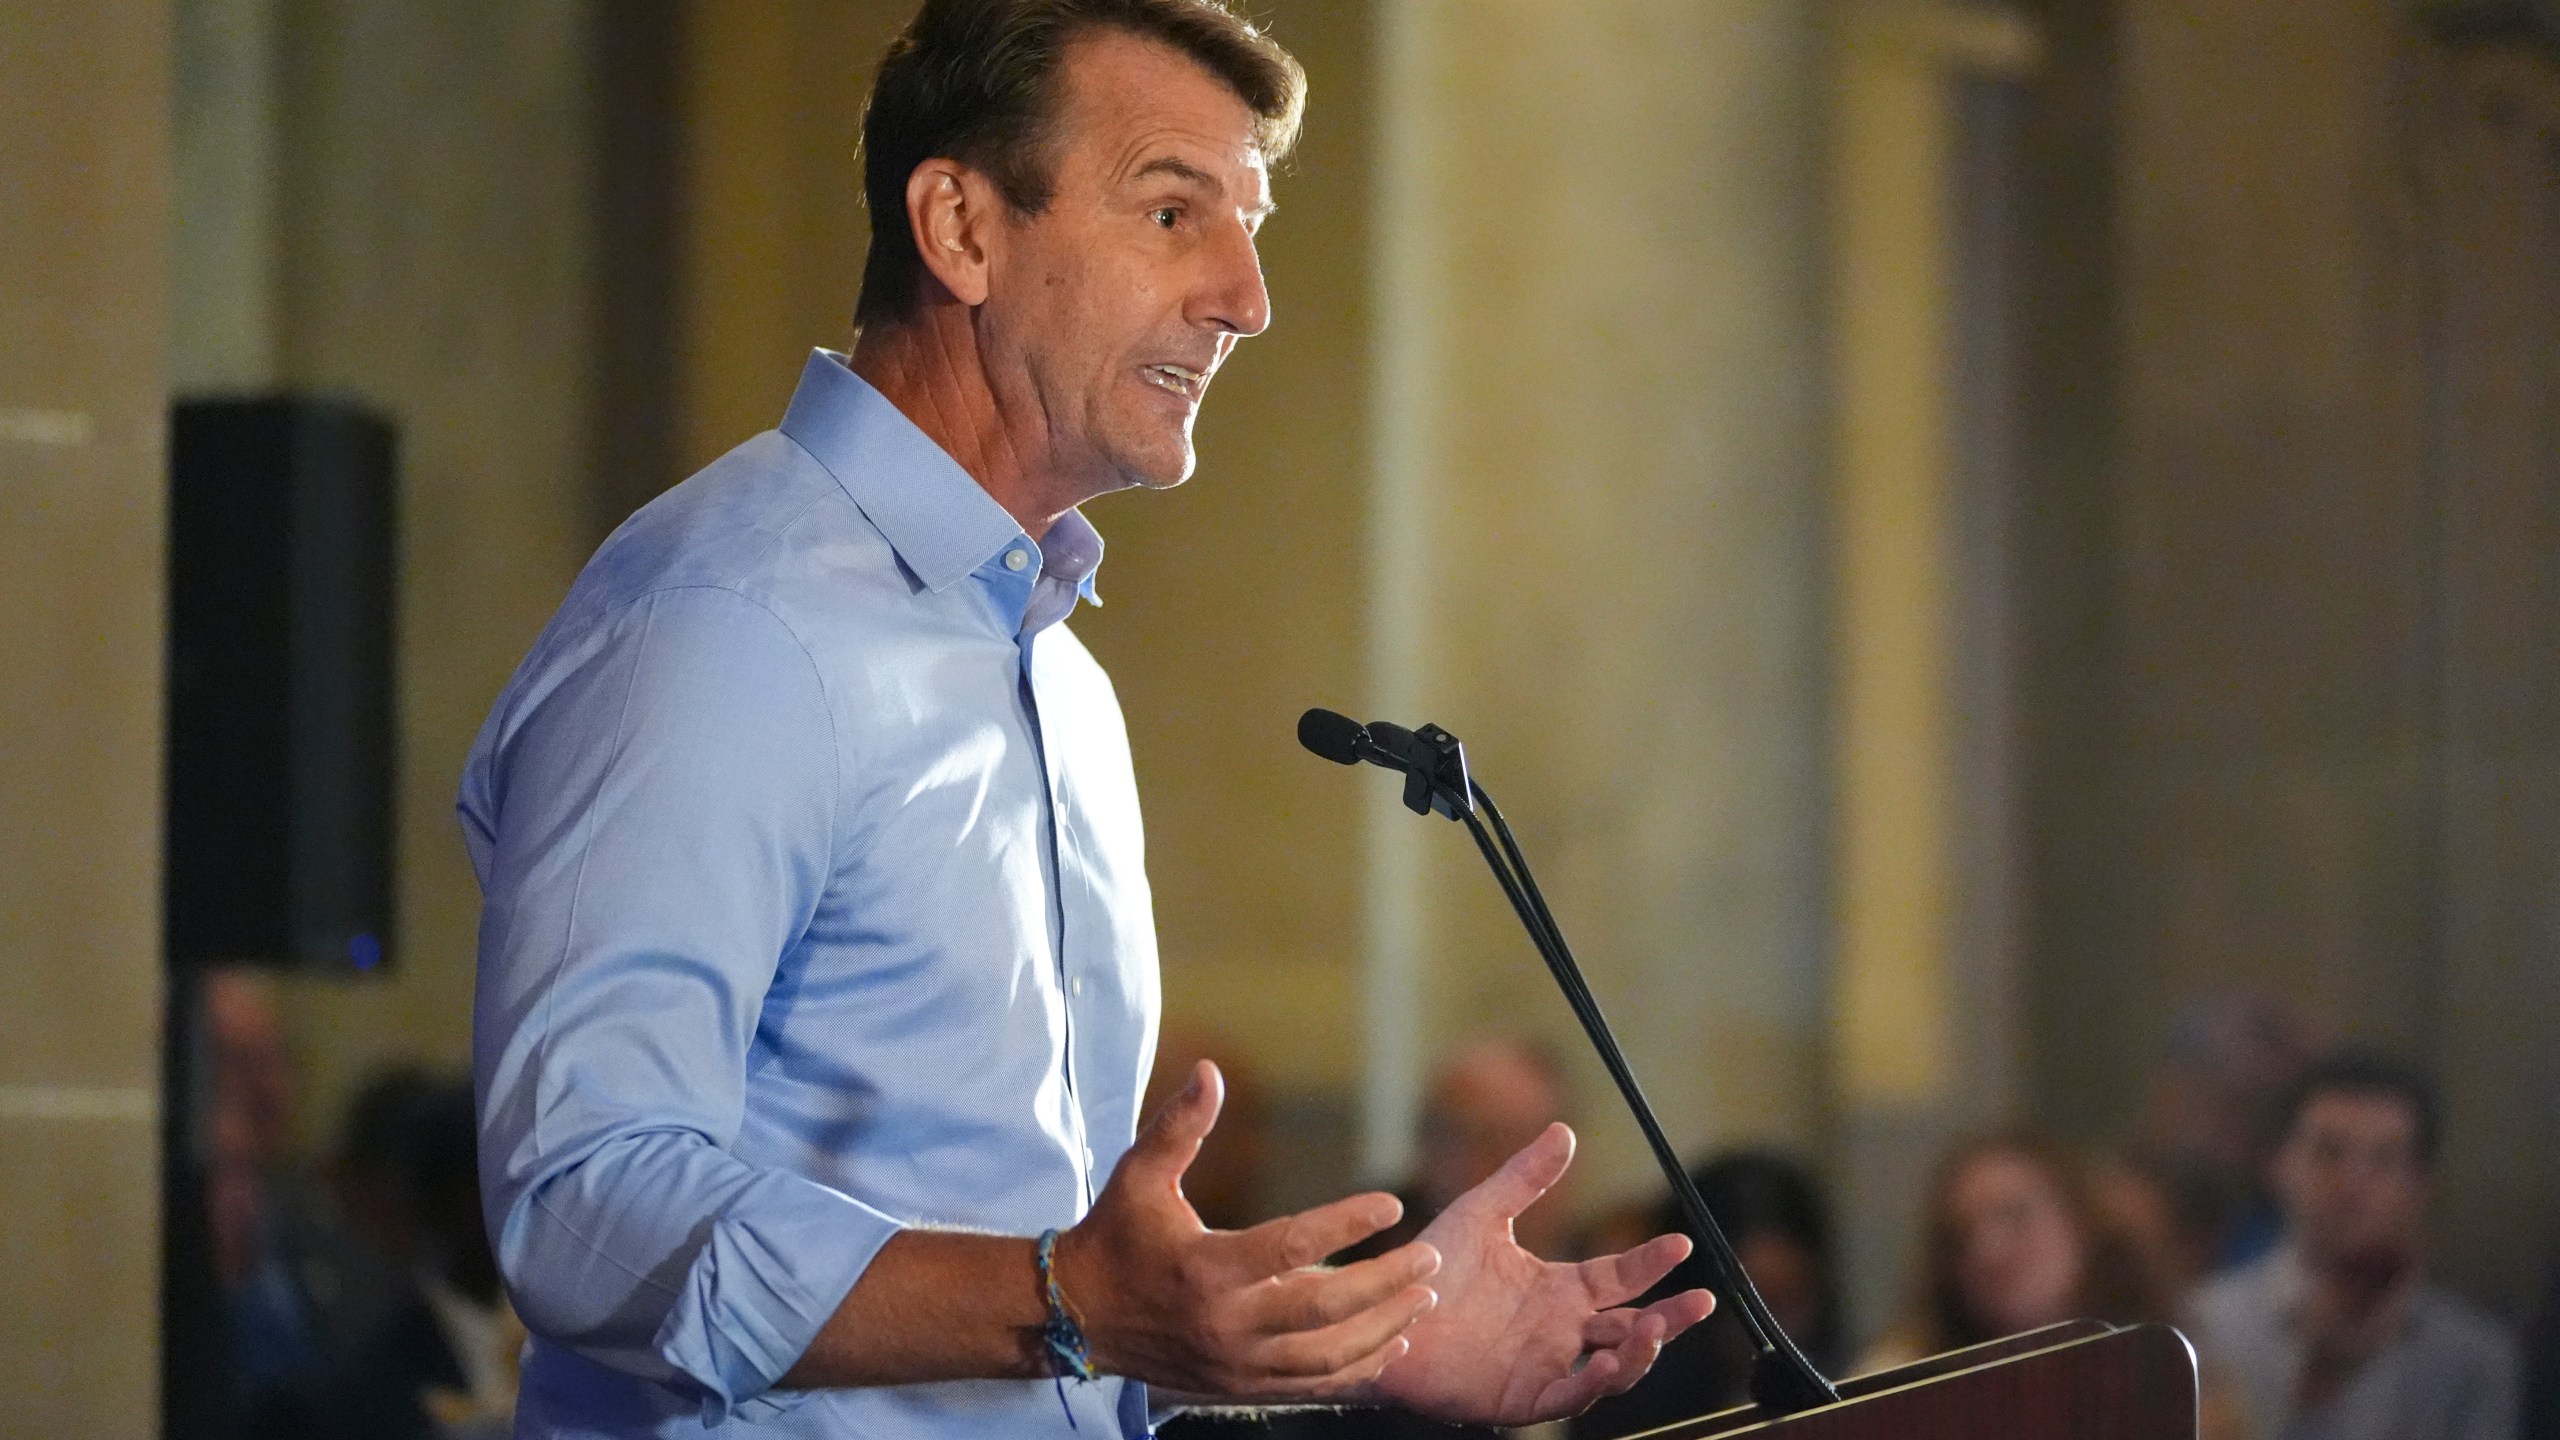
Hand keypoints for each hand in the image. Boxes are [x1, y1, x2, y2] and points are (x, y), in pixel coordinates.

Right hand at [1054, 1061, 1444, 1400]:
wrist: (1078, 1317)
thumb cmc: (1115, 1234)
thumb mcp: (1139, 1174)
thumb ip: (1179, 1125)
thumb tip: (1210, 1070)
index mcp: (1206, 1268)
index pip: (1293, 1246)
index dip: (1347, 1223)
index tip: (1392, 1203)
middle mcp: (1225, 1323)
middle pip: (1324, 1309)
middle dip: (1386, 1284)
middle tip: (1430, 1257)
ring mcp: (1235, 1363)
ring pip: (1326, 1356)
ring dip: (1383, 1328)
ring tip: (1424, 1298)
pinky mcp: (1239, 1386)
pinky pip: (1311, 1385)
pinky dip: (1356, 1367)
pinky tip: (1391, 1343)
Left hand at [1365, 1123, 1714, 1425]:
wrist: (1383, 1311)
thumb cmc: (1431, 1268)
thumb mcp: (1482, 1213)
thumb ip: (1524, 1178)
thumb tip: (1564, 1130)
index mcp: (1559, 1289)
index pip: (1620, 1276)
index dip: (1652, 1262)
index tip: (1682, 1243)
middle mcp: (1561, 1330)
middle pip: (1631, 1328)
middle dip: (1670, 1317)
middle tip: (1702, 1301)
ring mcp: (1545, 1365)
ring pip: (1611, 1368)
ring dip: (1639, 1353)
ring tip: (1653, 1328)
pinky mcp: (1521, 1398)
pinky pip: (1567, 1398)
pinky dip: (1590, 1386)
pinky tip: (1603, 1365)